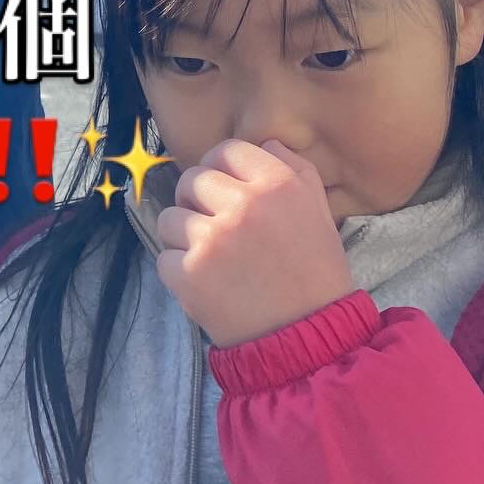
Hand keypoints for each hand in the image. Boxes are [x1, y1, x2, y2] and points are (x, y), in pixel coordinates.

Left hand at [155, 139, 354, 348]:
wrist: (309, 340)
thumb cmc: (316, 276)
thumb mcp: (319, 213)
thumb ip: (295, 170)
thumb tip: (263, 142)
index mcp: (278, 185)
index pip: (227, 149)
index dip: (221, 167)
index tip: (224, 190)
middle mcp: (244, 205)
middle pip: (192, 179)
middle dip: (198, 201)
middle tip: (218, 229)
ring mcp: (213, 239)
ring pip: (170, 217)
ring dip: (185, 237)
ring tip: (212, 260)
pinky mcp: (189, 274)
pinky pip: (164, 256)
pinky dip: (179, 272)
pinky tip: (206, 285)